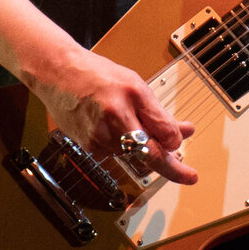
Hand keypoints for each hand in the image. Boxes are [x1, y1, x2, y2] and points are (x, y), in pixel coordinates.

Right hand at [30, 47, 199, 184]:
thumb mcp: (135, 86)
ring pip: (132, 154)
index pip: (162, 133)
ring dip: (139, 146)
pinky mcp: (88, 147)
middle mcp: (114, 120)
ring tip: (126, 121)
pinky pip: (115, 153)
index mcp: (130, 99)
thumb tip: (183, 131)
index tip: (185, 156)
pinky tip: (110, 126)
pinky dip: (120, 145)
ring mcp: (99, 136)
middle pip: (149, 154)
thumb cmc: (98, 76)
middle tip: (189, 176)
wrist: (59, 74)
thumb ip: (159, 113)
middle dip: (171, 166)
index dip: (175, 144)